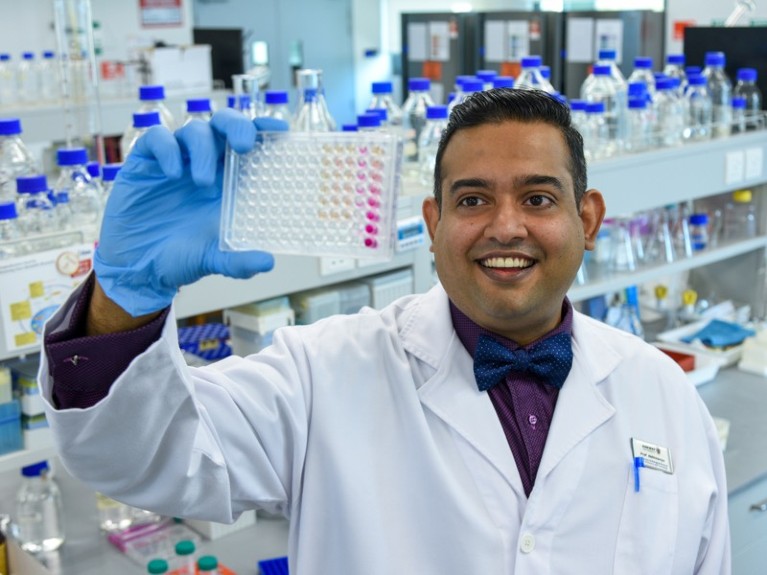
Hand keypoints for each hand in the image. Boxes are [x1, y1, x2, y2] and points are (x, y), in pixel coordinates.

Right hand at [94, 110, 287, 316]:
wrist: (138, 266)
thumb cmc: (181, 257)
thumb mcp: (213, 259)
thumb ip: (240, 262)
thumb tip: (267, 263)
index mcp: (229, 180)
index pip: (251, 143)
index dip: (265, 130)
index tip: (281, 129)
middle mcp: (205, 163)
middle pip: (225, 124)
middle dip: (237, 126)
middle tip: (242, 146)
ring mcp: (176, 159)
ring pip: (194, 129)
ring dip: (203, 148)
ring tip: (203, 183)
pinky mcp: (146, 161)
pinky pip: (157, 138)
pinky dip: (168, 149)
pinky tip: (173, 173)